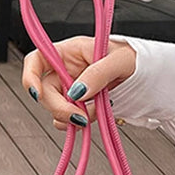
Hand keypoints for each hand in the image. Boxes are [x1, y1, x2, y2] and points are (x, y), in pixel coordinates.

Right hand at [21, 36, 136, 130]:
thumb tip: (77, 92)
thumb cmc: (132, 59)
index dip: (30, 77)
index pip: (36, 60)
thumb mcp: (118, 61)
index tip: (37, 95)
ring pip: (54, 109)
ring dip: (71, 117)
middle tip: (79, 117)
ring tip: (94, 112)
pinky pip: (67, 120)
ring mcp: (69, 90)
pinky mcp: (77, 106)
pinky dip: (78, 123)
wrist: (145, 76)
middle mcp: (64, 71)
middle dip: (59, 108)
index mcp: (68, 52)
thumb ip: (97, 74)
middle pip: (44, 92)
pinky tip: (93, 115)